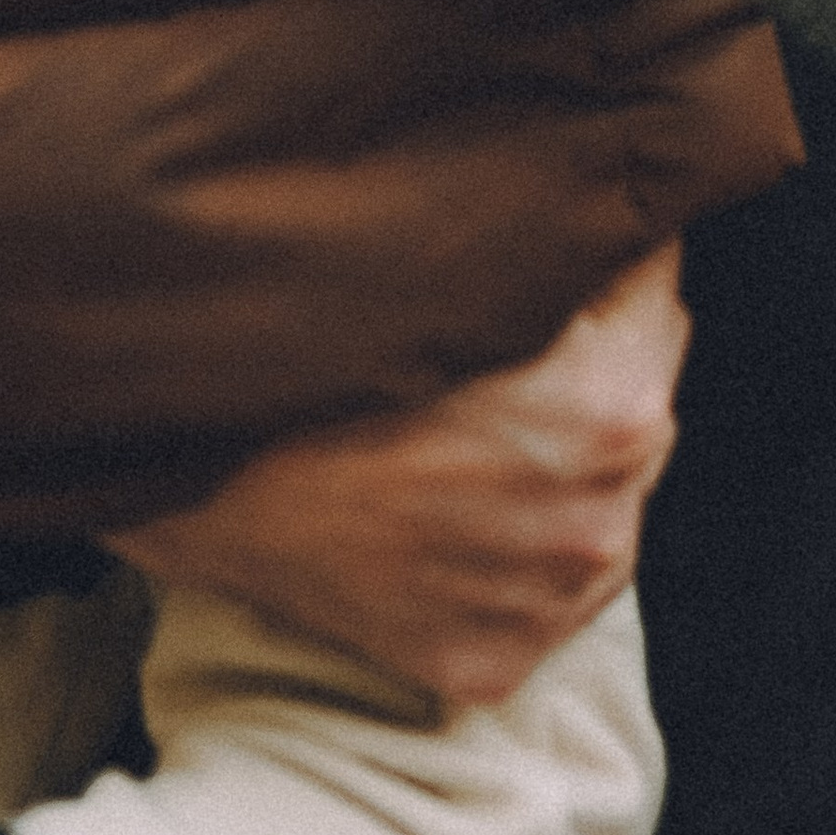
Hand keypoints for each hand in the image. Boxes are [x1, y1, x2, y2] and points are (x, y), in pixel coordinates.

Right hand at [107, 243, 690, 706]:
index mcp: (616, 408)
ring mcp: (551, 604)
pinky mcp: (493, 665)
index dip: (593, 252)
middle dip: (587, 355)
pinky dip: (501, 545)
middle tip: (491, 333)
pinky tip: (439, 501)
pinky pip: (534, 583)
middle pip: (637, 391)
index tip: (543, 244)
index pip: (653, 287)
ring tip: (460, 421)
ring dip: (553, 453)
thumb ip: (558, 235)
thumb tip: (625, 169)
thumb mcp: (458, 264)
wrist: (182, 467)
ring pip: (596, 489)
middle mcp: (604, 519)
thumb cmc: (317, 352)